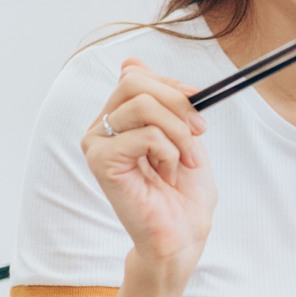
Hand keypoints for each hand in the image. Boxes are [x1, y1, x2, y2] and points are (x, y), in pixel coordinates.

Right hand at [81, 60, 215, 274]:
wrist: (183, 234)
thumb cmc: (184, 193)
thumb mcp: (182, 134)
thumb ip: (161, 100)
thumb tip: (130, 61)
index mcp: (118, 119)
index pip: (136, 76)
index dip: (172, 85)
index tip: (199, 103)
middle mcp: (101, 128)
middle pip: (134, 82)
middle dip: (177, 103)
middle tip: (199, 132)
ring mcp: (96, 143)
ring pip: (143, 106)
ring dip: (178, 133)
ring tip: (185, 161)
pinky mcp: (100, 161)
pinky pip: (145, 135)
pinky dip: (169, 153)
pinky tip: (167, 175)